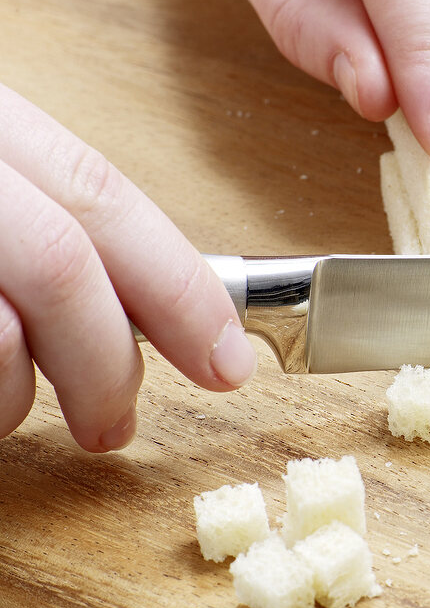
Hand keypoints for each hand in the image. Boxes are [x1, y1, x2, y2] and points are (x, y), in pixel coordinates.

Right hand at [0, 85, 255, 451]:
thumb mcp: (1, 180)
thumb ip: (60, 222)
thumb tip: (151, 310)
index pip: (106, 198)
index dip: (181, 288)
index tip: (229, 360)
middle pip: (63, 264)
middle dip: (111, 362)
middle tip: (119, 426)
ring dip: (23, 394)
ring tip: (19, 407)